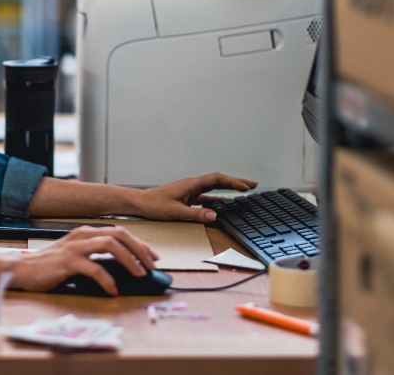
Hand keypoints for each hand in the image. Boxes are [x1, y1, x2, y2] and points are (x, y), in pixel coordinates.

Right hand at [7, 226, 159, 296]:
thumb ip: (95, 256)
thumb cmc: (49, 266)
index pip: (119, 232)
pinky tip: (113, 290)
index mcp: (86, 233)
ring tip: (139, 274)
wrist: (22, 270)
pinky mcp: (67, 262)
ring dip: (129, 260)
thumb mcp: (76, 256)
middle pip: (119, 235)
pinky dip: (107, 280)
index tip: (152, 256)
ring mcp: (75, 247)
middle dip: (139, 249)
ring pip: (110, 246)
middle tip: (151, 266)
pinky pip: (94, 268)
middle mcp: (82, 236)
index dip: (138, 244)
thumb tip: (122, 267)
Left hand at [131, 172, 257, 222]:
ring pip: (214, 188)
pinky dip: (218, 199)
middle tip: (253, 185)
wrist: (140, 203)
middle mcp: (193, 185)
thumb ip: (195, 214)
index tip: (245, 187)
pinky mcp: (188, 198)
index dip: (232, 182)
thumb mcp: (176, 211)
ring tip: (244, 191)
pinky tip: (225, 203)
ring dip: (229, 189)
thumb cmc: (154, 204)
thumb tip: (214, 215)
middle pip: (219, 181)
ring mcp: (191, 192)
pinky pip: (207, 197)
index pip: (216, 180)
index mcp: (191, 184)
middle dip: (236, 182)